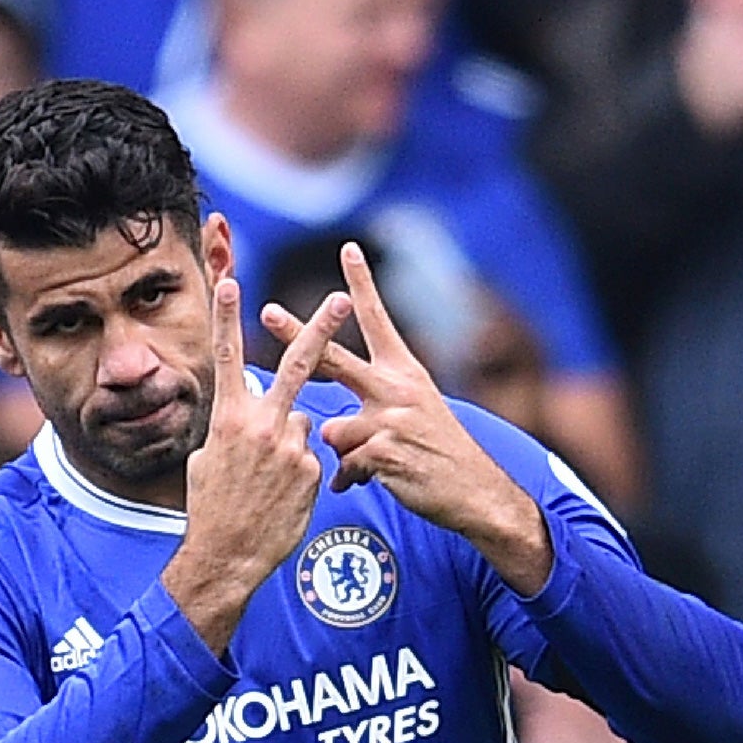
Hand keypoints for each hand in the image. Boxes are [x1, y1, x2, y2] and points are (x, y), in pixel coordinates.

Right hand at [161, 280, 347, 654]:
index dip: (228, 317)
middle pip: (296, 366)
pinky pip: (312, 457)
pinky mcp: (312, 470)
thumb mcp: (209, 459)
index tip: (231, 280)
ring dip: (293, 440)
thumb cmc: (212, 507)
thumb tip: (256, 412)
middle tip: (341, 299)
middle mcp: (262, 426)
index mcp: (228, 418)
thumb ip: (235, 427)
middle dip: (320, 329)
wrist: (228, 555)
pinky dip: (301, 471)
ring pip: (304, 422)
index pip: (228, 356)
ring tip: (270, 478)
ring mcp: (290, 448)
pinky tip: (283, 495)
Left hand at [258, 242, 552, 595]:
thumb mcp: (416, 416)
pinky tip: (373, 481)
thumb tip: (330, 428)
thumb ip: (374, 409)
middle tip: (267, 311)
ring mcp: (390, 418)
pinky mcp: (384, 450)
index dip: (362, 285)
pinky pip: (345, 463)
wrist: (475, 492)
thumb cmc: (441, 456)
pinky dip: (352, 478)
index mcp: (404, 372)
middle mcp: (396, 388)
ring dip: (345, 453)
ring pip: (333, 430)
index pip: (378, 321)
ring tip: (373, 464)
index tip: (348, 249)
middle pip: (333, 358)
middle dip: (297, 335)